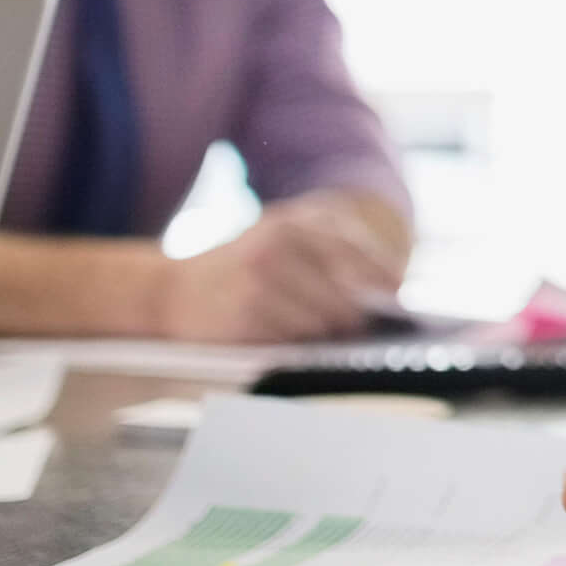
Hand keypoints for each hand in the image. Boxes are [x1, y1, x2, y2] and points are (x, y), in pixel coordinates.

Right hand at [151, 196, 406, 341]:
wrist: (168, 290)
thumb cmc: (241, 269)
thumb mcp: (282, 240)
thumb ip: (334, 253)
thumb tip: (391, 290)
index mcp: (295, 222)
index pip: (363, 258)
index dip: (385, 285)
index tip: (398, 304)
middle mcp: (279, 245)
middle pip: (349, 296)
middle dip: (357, 317)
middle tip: (355, 327)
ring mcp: (260, 280)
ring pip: (324, 323)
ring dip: (326, 335)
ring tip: (311, 330)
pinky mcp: (244, 314)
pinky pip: (294, 340)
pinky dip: (296, 344)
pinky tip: (283, 336)